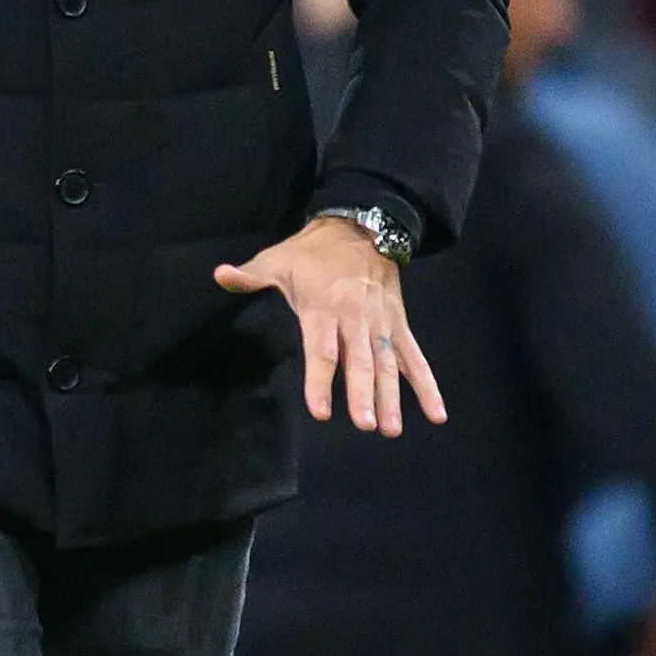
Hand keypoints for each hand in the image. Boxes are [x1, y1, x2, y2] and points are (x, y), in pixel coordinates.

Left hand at [214, 214, 444, 434]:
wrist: (362, 225)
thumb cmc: (314, 251)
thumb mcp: (278, 258)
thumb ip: (250, 275)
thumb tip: (220, 275)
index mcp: (323, 309)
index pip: (322, 351)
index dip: (320, 381)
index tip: (320, 411)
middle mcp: (355, 320)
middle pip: (359, 362)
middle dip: (363, 395)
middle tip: (365, 425)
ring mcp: (380, 324)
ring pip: (388, 364)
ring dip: (391, 397)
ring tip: (391, 430)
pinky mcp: (398, 324)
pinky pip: (415, 357)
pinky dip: (427, 385)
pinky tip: (435, 413)